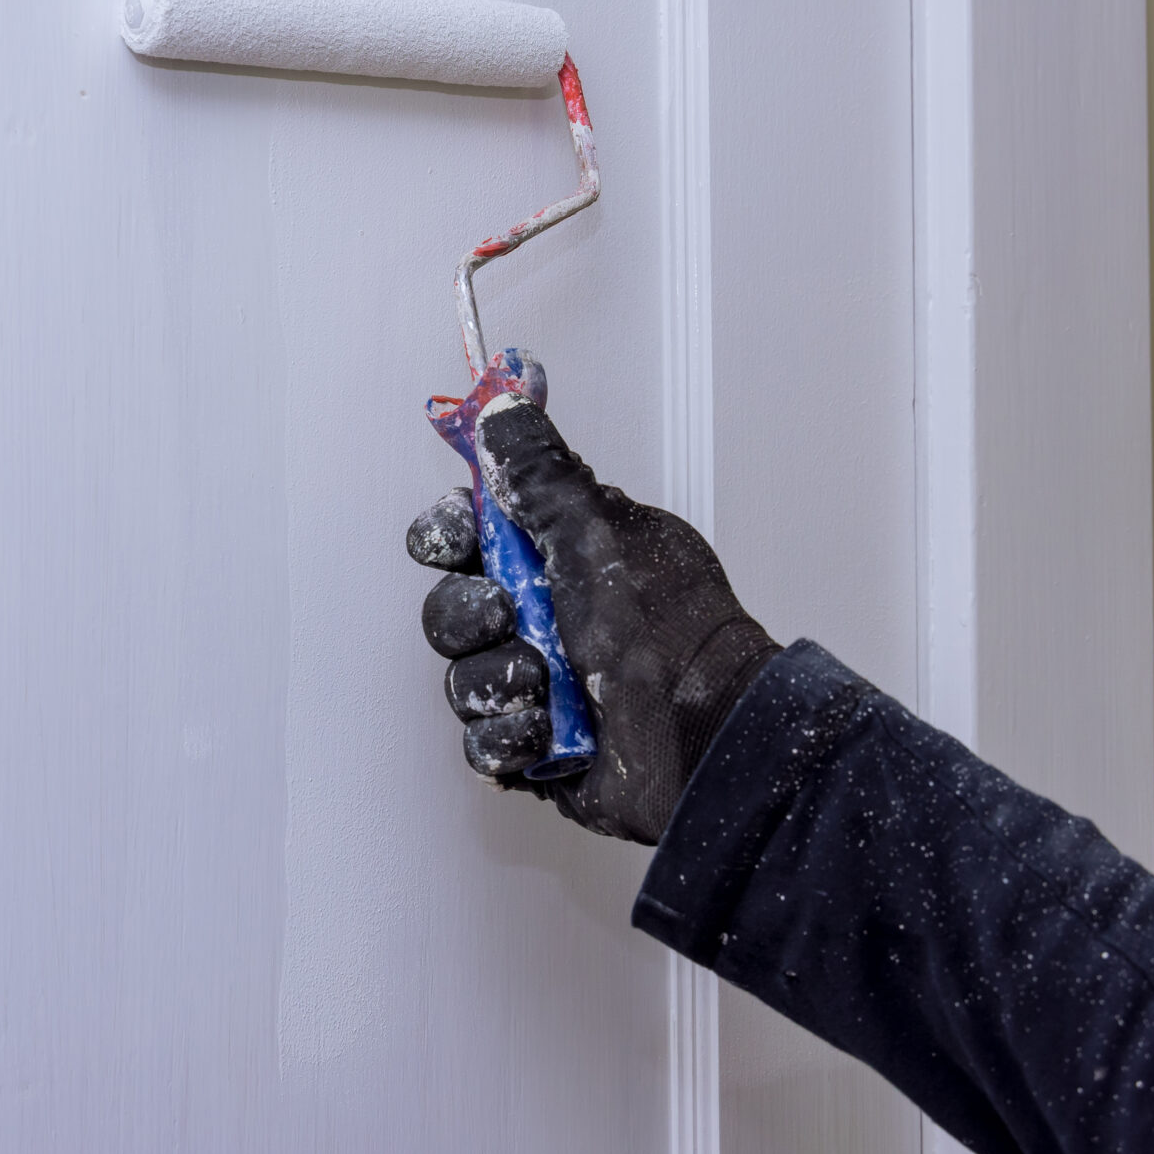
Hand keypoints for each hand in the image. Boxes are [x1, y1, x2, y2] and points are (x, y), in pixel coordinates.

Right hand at [407, 395, 781, 844]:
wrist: (705, 731)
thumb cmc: (667, 629)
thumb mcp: (597, 533)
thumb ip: (539, 470)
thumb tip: (504, 405)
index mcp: (555, 559)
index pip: (467, 537)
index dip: (449, 536)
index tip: (457, 540)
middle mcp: (541, 620)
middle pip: (450, 609)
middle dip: (470, 614)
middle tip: (509, 615)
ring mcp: (537, 687)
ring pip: (462, 679)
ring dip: (500, 681)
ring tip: (549, 685)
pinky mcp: (536, 748)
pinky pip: (482, 743)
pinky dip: (510, 737)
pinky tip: (548, 729)